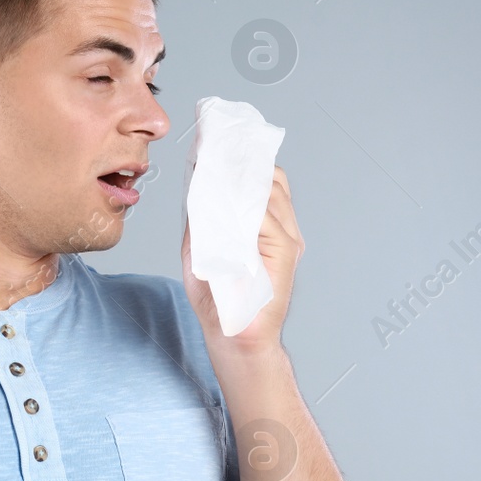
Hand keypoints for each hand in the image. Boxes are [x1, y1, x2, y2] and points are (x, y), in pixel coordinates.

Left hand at [180, 165, 303, 355]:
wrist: (232, 336)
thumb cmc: (218, 297)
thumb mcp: (199, 248)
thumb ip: (200, 217)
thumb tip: (193, 182)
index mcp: (265, 225)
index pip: (261, 180)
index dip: (241, 160)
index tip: (215, 144)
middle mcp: (282, 228)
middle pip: (270, 179)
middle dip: (243, 161)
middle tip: (213, 148)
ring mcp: (287, 239)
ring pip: (269, 192)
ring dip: (241, 179)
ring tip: (214, 170)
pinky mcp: (286, 252)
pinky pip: (266, 218)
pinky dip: (244, 206)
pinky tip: (223, 200)